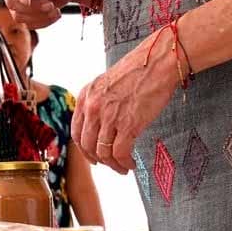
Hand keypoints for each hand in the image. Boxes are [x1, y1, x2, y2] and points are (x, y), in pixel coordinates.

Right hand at [0, 0, 92, 27]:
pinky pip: (29, 24)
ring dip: (39, 16)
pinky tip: (55, 13)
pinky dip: (44, 22)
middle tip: (50, 5)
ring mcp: (17, 1)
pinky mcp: (25, 13)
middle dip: (33, 7)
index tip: (28, 0)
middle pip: (12, 4)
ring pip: (19, 17)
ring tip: (55, 9)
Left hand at [71, 29, 181, 173]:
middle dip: (98, 160)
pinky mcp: (128, 124)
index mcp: (85, 96)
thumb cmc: (136, 72)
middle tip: (110, 164)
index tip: (93, 157)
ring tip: (123, 167)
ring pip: (103, 152)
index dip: (84, 149)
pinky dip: (124, 163)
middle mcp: (93, 107)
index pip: (76, 132)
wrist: (155, 63)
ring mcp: (109, 116)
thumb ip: (97, 103)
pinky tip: (131, 163)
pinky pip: (120, 153)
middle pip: (87, 145)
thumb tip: (98, 126)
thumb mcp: (105, 84)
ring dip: (113, 164)